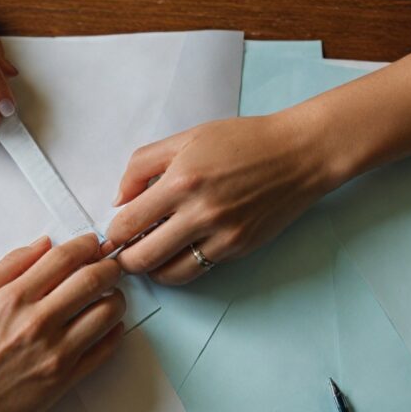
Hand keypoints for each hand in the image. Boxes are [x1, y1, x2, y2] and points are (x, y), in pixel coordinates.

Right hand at [0, 234, 124, 411]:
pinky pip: (104, 351)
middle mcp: (38, 323)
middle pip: (92, 280)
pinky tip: (108, 325)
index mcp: (12, 298)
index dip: (85, 244)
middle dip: (109, 265)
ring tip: (110, 294)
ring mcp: (55, 353)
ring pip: (107, 314)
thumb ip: (8, 267)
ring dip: (115, 297)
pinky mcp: (65, 380)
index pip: (63, 258)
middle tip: (111, 263)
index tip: (92, 242)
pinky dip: (114, 332)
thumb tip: (43, 244)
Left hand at [104, 112, 340, 284]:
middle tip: (123, 252)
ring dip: (150, 268)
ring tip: (148, 254)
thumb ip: (142, 165)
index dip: (112, 234)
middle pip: (141, 258)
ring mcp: (220, 235)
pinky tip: (174, 253)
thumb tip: (118, 200)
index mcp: (180, 181)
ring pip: (166, 273)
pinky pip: (195, 271)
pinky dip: (177, 268)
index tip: (112, 234)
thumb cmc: (243, 141)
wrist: (298, 155)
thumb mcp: (186, 138)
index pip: (127, 224)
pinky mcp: (236, 249)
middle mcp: (199, 213)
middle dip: (124, 259)